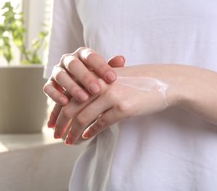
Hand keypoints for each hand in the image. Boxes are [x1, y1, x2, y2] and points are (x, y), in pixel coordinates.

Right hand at [43, 47, 124, 103]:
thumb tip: (121, 59)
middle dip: (85, 77)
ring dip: (71, 87)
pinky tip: (65, 103)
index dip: (101, 67)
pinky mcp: (50, 84)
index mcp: (82, 54)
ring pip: (60, 76)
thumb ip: (112, 67)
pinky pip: (48, 88)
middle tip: (96, 89)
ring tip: (84, 98)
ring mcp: (57, 71)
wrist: (82, 92)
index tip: (113, 79)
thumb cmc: (98, 80)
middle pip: (74, 64)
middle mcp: (68, 60)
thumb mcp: (105, 74)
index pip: (91, 56)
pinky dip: (55, 95)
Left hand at [53, 74, 169, 144]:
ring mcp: (110, 96)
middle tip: (56, 135)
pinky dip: (90, 132)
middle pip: (71, 107)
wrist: (163, 81)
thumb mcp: (113, 78)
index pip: (68, 94)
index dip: (57, 111)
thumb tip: (77, 104)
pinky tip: (86, 137)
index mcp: (95, 75)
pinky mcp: (122, 108)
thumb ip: (95, 86)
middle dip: (61, 123)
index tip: (52, 122)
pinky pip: (100, 124)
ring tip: (68, 141)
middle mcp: (99, 84)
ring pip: (83, 118)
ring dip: (73, 132)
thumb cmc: (137, 80)